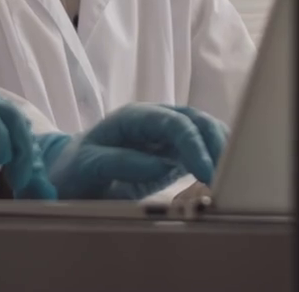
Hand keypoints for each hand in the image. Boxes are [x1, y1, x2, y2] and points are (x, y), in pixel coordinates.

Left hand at [37, 103, 227, 199]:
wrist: (67, 175)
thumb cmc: (73, 169)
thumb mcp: (87, 165)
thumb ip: (119, 162)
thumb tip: (160, 166)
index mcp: (133, 118)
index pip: (173, 122)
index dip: (193, 144)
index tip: (207, 172)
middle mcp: (153, 122)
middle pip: (196, 121)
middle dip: (217, 144)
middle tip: (229, 177)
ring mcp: (165, 137)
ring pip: (204, 133)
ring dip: (220, 152)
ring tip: (231, 180)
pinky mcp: (172, 155)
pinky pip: (201, 152)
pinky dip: (215, 162)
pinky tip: (223, 180)